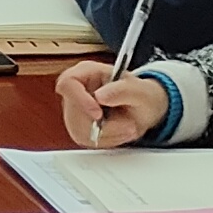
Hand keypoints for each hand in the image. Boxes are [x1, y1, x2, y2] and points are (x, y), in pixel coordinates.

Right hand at [53, 58, 169, 146]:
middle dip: (104, 125)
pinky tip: (120, 132)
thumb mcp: (140, 90)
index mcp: (86, 71)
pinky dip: (108, 140)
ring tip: (128, 126)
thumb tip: (100, 96)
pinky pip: (86, 140)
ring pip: (79, 130)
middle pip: (74, 112)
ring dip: (109, 134)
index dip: (79, 100)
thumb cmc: (140, 94)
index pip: (68, 83)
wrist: (144, 109)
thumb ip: (122, 90)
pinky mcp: (78, 127)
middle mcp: (76, 89)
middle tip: (129, 124)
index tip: (98, 114)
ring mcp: (75, 109)